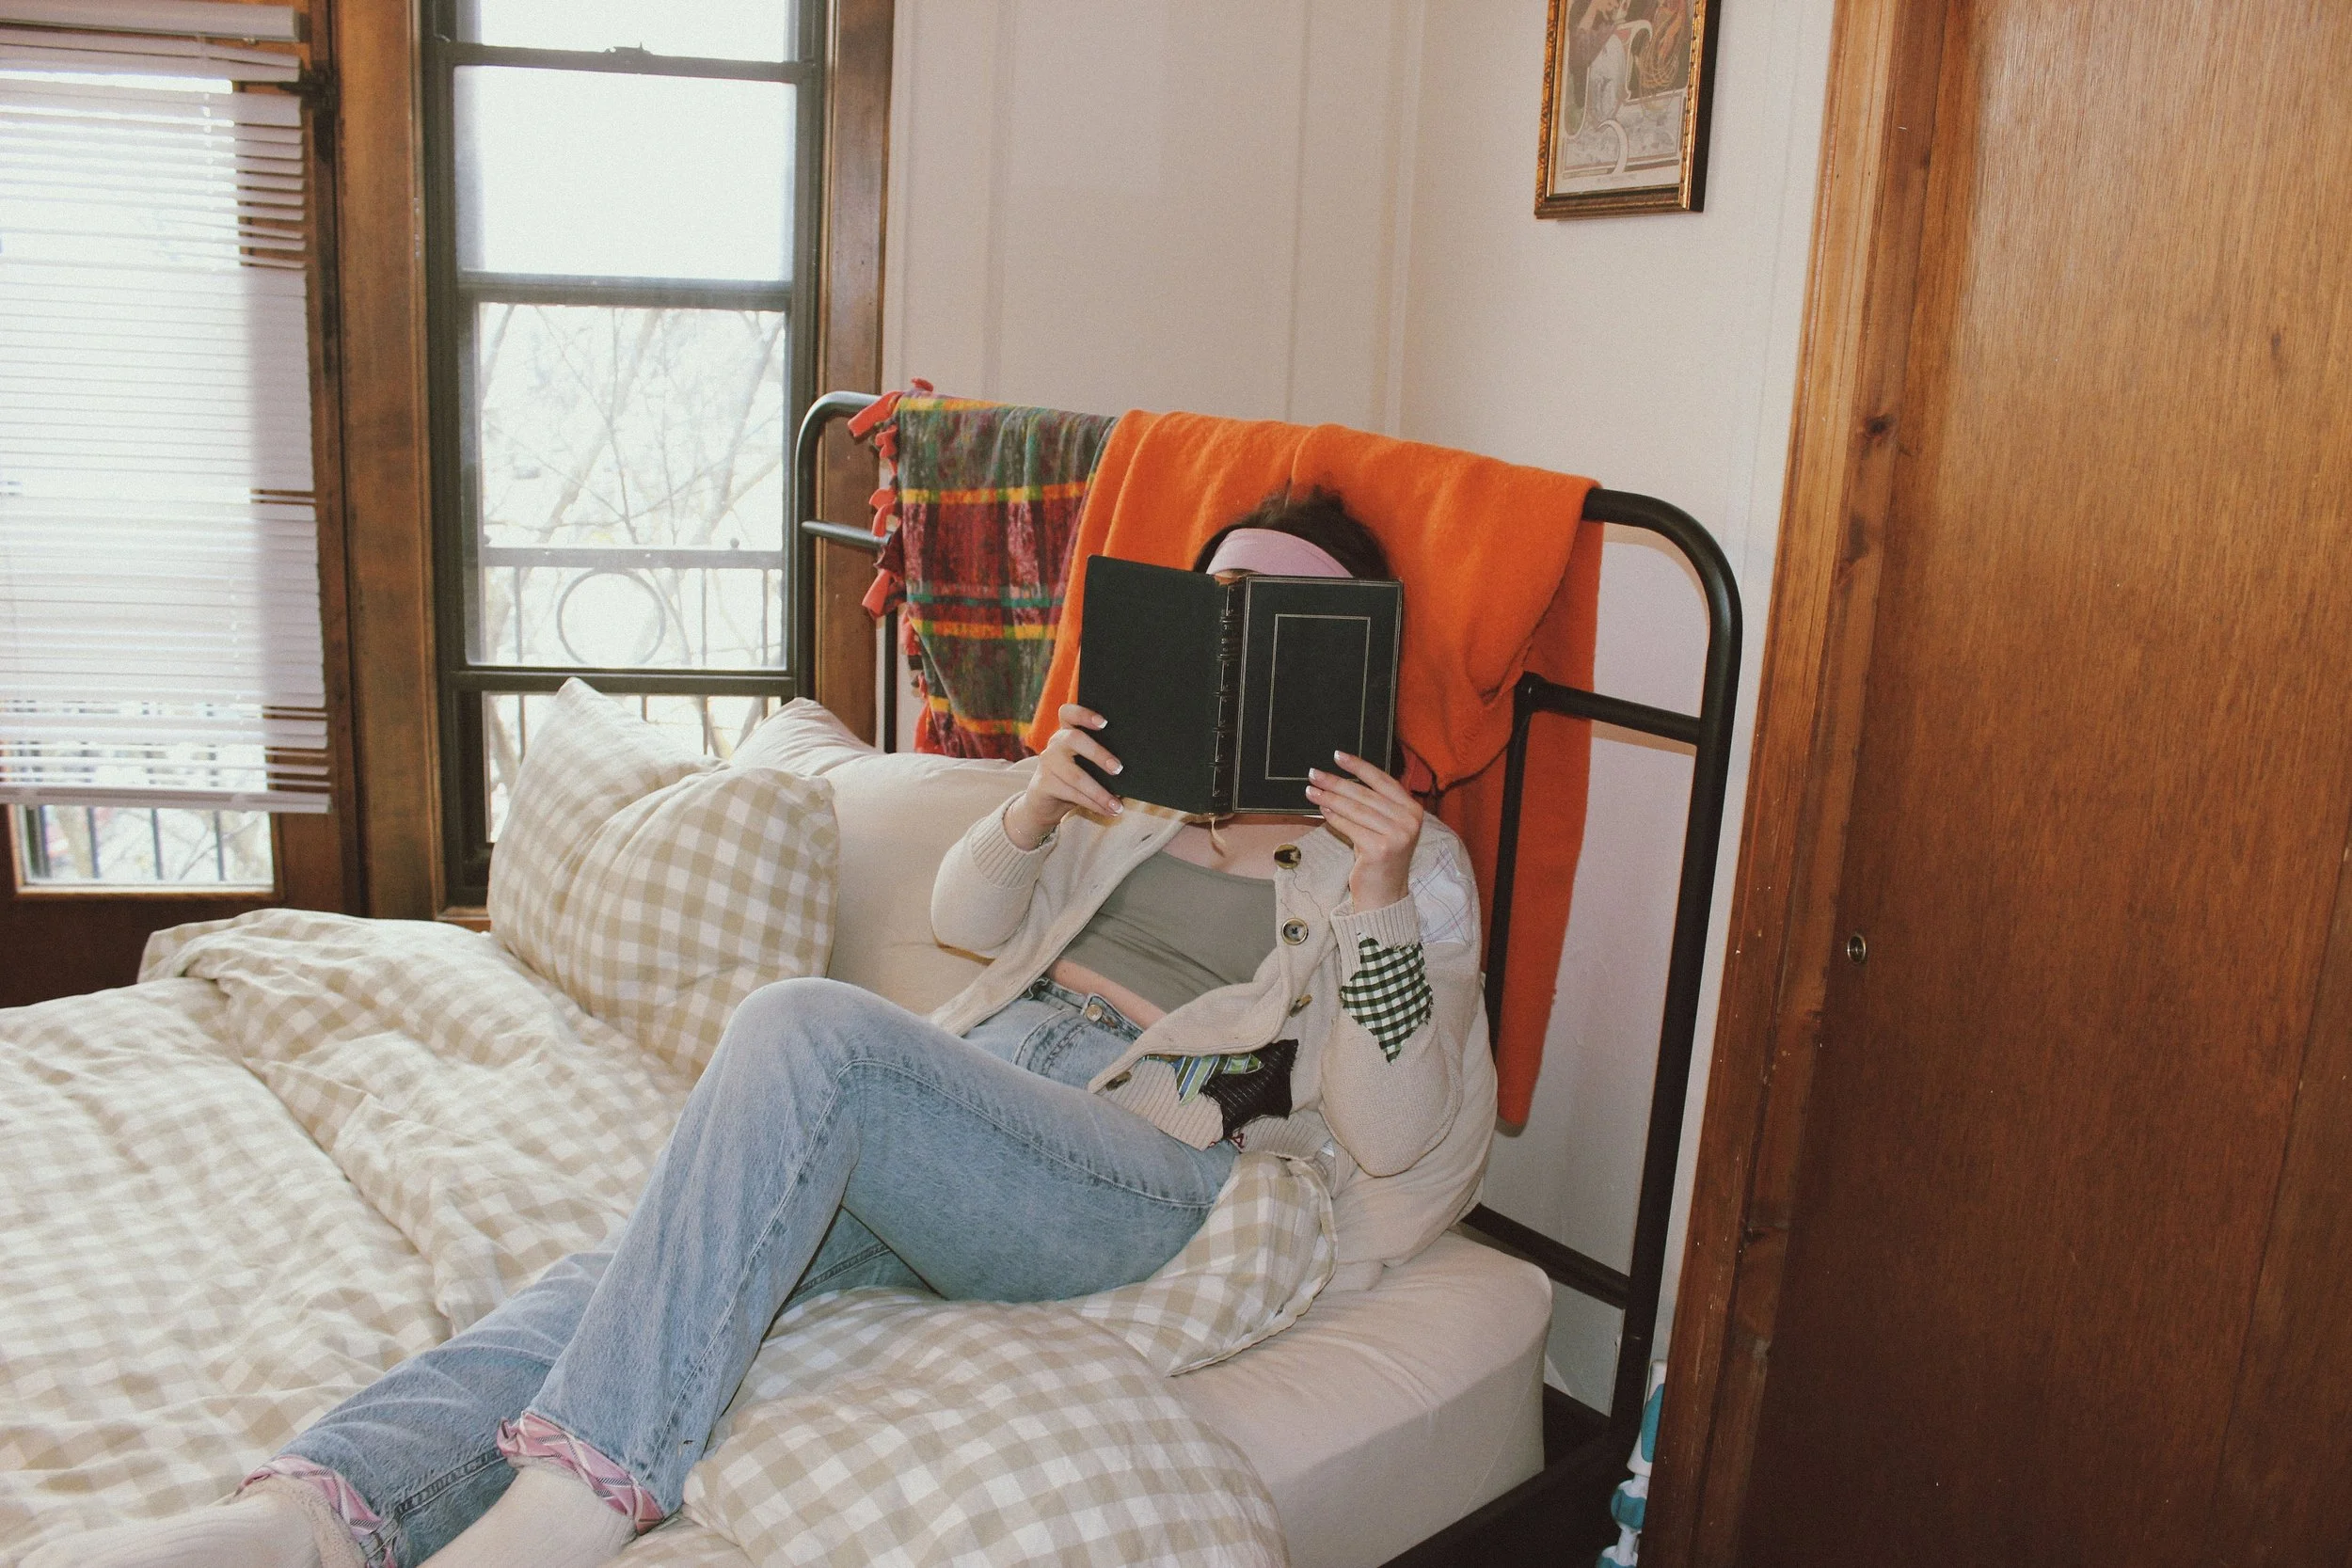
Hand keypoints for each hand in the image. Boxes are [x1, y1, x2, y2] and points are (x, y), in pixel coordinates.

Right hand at [1005, 704, 1124, 848]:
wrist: (1044, 802)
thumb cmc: (1075, 778)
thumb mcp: (1086, 764)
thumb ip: (1102, 759)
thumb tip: (1136, 766)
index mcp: (1067, 732)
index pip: (1069, 713)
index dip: (1084, 714)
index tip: (1104, 723)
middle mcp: (1055, 743)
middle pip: (1075, 739)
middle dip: (1099, 754)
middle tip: (1119, 769)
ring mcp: (1047, 763)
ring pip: (1076, 776)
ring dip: (1100, 792)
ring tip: (1118, 806)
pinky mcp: (1043, 784)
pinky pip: (1072, 794)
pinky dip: (1093, 804)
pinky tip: (1108, 811)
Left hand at [1306, 751, 1422, 910]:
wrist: (1384, 894)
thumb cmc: (1380, 856)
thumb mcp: (1384, 826)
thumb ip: (1373, 803)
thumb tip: (1339, 779)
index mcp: (1413, 810)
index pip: (1382, 781)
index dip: (1359, 766)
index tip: (1338, 756)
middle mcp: (1409, 821)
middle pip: (1365, 794)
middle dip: (1336, 782)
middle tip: (1314, 773)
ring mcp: (1396, 836)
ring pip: (1355, 809)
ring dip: (1329, 797)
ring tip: (1311, 790)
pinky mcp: (1379, 849)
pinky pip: (1349, 827)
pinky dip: (1333, 817)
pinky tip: (1321, 809)